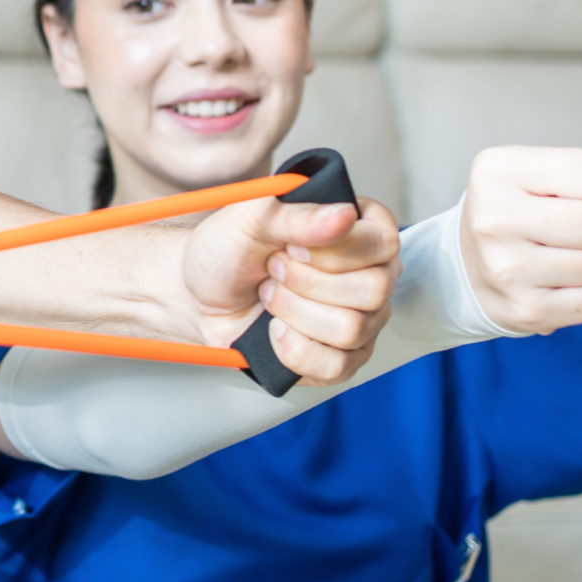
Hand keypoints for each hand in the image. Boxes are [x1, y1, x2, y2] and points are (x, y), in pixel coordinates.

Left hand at [181, 192, 400, 384]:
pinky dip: (293, 349)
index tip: (292, 246)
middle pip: (373, 290)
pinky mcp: (343, 359)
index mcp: (359, 227)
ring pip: (351, 329)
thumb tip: (344, 215)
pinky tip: (274, 331)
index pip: (382, 242)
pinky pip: (336, 367)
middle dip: (306, 283)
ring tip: (269, 295)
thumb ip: (298, 214)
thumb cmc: (228, 249)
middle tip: (273, 270)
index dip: (334, 251)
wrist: (199, 293)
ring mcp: (362, 320)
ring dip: (293, 312)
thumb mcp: (251, 217)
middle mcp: (371, 274)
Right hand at [458, 146, 581, 334]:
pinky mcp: (526, 311)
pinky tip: (567, 282)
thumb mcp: (563, 170)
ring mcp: (506, 270)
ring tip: (569, 254)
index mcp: (497, 171)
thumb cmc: (530, 208)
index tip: (574, 193)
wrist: (472, 266)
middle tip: (576, 228)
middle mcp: (493, 220)